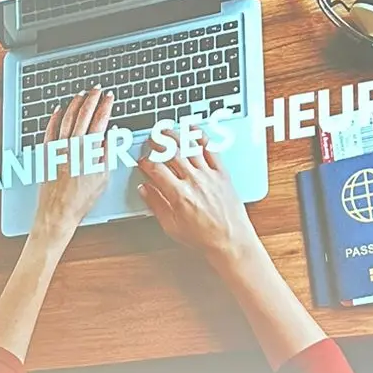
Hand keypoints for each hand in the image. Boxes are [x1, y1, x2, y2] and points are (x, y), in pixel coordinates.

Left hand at [28, 88, 114, 249]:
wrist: (58, 212)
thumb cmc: (82, 199)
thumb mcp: (103, 176)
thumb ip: (109, 152)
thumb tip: (113, 134)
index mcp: (90, 150)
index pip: (100, 120)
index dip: (106, 106)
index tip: (109, 97)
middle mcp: (73, 145)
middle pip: (83, 114)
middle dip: (92, 99)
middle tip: (97, 89)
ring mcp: (58, 147)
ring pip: (66, 118)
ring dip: (75, 103)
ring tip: (81, 94)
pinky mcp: (46, 152)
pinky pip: (50, 129)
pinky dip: (54, 117)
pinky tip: (58, 109)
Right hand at [138, 137, 263, 274]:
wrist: (231, 241)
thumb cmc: (203, 237)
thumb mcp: (172, 226)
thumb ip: (156, 205)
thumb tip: (144, 190)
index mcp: (178, 195)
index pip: (155, 169)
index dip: (144, 162)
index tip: (141, 162)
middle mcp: (194, 181)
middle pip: (171, 153)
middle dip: (157, 143)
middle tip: (150, 140)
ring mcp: (209, 175)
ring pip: (189, 147)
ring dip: (175, 136)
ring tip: (166, 131)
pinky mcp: (222, 173)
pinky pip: (211, 149)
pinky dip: (200, 137)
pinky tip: (193, 131)